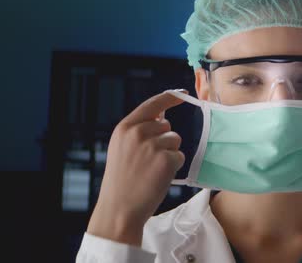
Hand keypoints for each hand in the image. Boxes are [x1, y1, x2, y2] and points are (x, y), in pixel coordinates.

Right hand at [87, 89, 186, 245]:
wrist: (119, 208)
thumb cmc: (122, 180)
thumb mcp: (122, 148)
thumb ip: (138, 130)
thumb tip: (162, 117)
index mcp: (125, 128)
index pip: (152, 104)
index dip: (169, 97)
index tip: (182, 93)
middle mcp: (138, 133)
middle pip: (167, 125)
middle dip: (164, 140)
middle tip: (148, 161)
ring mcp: (152, 146)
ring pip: (175, 140)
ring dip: (169, 153)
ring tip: (151, 169)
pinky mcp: (165, 160)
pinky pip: (180, 156)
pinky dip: (173, 167)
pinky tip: (158, 177)